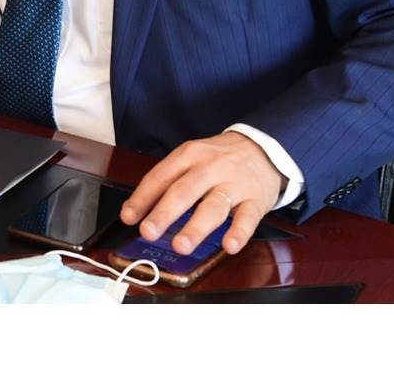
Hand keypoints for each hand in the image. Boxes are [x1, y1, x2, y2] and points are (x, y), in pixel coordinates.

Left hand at [119, 131, 285, 255]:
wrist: (264, 147)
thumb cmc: (219, 158)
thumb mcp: (192, 157)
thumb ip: (169, 180)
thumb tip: (141, 210)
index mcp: (189, 156)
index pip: (160, 176)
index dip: (142, 198)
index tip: (129, 217)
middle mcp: (210, 168)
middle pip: (184, 191)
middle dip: (164, 213)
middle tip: (148, 232)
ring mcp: (234, 183)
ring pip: (213, 206)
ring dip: (195, 227)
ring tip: (180, 246)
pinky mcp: (256, 199)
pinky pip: (248, 217)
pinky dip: (239, 232)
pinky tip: (229, 246)